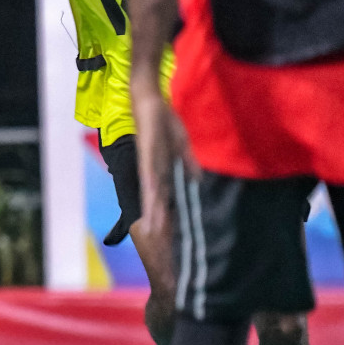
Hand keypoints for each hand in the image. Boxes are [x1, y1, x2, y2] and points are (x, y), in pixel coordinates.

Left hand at [130, 78, 195, 260]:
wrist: (150, 102)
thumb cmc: (164, 123)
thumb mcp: (180, 147)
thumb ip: (188, 164)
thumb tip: (196, 181)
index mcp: (161, 174)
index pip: (166, 202)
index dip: (169, 220)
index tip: (172, 239)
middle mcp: (153, 174)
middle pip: (156, 205)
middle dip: (159, 225)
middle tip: (161, 242)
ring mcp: (148, 166)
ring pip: (151, 196)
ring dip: (153, 216)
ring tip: (155, 235)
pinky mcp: (147, 156)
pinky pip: (150, 178)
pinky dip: (151, 193)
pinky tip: (152, 207)